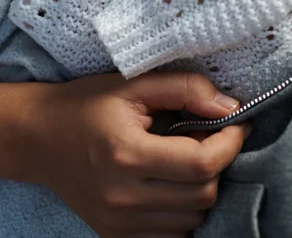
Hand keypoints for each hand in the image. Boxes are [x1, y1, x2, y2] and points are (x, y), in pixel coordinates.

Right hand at [25, 71, 248, 236]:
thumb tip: (229, 106)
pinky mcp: (114, 234)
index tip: (238, 122)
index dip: (231, 141)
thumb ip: (184, 88)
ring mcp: (118, 222)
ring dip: (203, 187)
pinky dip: (184, 210)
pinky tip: (173, 181)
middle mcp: (123, 196)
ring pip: (192, 219)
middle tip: (208, 135)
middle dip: (219, 162)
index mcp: (127, 154)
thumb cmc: (86, 104)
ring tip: (188, 157)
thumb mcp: (133, 83)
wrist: (38, 137)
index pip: (202, 163)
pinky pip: (171, 234)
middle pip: (203, 194)